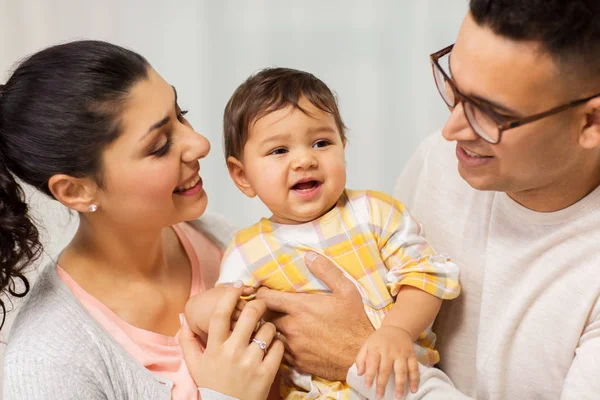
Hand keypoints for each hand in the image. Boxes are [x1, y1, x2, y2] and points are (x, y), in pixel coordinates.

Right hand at [179, 282, 283, 399]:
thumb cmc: (212, 385)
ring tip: (265, 332)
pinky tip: (272, 346)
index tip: (237, 286)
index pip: (221, 314)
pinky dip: (278, 343)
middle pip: (250, 314)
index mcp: (215, 347)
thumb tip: (184, 321)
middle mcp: (232, 352)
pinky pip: (279, 347)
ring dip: (269, 327)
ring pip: (268, 329)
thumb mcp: (195, 365)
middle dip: (258, 305)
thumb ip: (187, 342)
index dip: (229, 295)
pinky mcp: (267, 372)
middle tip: (260, 305)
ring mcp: (251, 362)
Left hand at [256, 251, 373, 380]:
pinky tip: (290, 341)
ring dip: (272, 329)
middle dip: (265, 311)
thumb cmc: (355, 322)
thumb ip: (326, 271)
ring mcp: (293, 347)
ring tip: (278, 324)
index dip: (261, 294)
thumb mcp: (346, 291)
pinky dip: (281, 345)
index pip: (266, 299)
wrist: (361, 356)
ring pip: (270, 335)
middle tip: (271, 308)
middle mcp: (292, 327)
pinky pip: (279, 352)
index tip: (264, 292)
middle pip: (264, 317)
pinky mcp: (296, 363)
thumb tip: (309, 255)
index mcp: (301, 308)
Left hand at [356, 326, 418, 398]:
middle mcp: (389, 351)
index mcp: (376, 348)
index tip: (368, 387)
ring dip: (400, 384)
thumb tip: (359, 373)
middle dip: (382, 384)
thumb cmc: (379, 340)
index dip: (370, 376)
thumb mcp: (367, 345)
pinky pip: (414, 368)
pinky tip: (413, 389)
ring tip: (398, 396)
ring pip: (401, 370)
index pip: (372, 363)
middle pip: (386, 369)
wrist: (397, 328)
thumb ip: (361, 358)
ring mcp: (401, 353)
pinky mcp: (411, 355)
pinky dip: (415, 379)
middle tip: (380, 396)